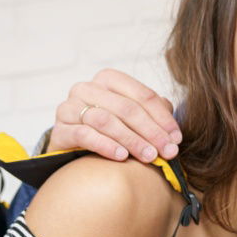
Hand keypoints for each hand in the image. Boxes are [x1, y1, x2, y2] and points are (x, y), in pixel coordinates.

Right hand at [48, 69, 180, 162]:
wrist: (74, 148)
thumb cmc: (110, 129)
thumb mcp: (133, 118)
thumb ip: (153, 113)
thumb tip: (173, 122)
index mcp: (109, 79)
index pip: (143, 95)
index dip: (163, 118)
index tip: (177, 138)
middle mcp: (87, 88)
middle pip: (126, 108)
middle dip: (151, 131)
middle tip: (167, 151)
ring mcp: (69, 108)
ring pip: (106, 120)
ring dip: (132, 140)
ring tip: (150, 156)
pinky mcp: (59, 130)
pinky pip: (84, 135)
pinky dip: (106, 145)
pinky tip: (121, 157)